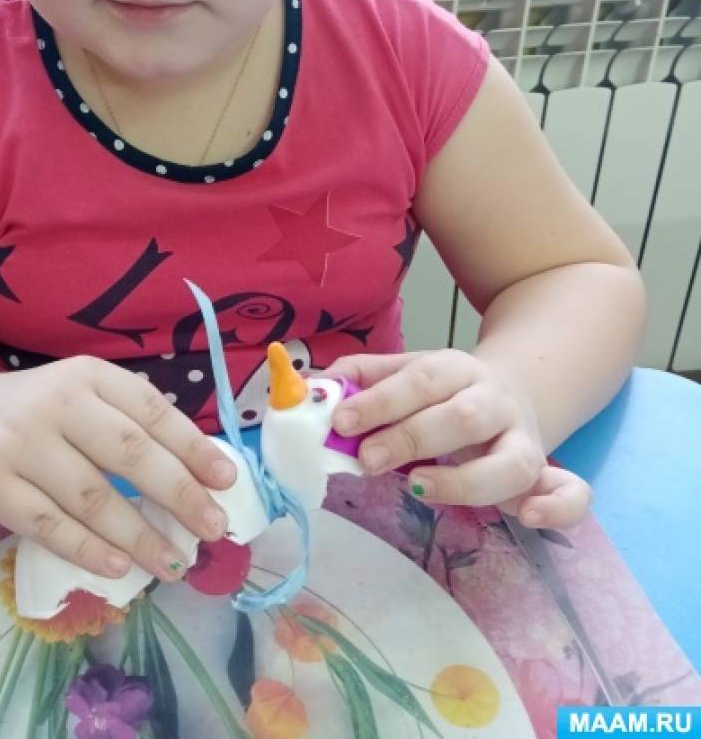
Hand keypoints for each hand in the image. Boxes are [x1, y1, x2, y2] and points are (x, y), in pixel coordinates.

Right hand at [0, 357, 236, 580]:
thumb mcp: (84, 397)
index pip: (151, 410)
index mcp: (88, 375)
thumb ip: (132, 422)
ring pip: (91, 497)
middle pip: (129, 453)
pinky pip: (48, 526)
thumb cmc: (40, 415)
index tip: (226, 480)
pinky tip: (119, 568)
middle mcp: (55, 403)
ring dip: (138, 536)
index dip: (192, 446)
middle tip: (212, 528)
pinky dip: (88, 550)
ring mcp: (19, 445)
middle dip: (178, 494)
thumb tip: (202, 471)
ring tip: (174, 562)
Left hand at [327, 349, 590, 528]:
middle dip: (413, 437)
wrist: (517, 387)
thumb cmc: (444, 391)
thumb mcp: (406, 373)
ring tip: (418, 489)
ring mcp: (525, 440)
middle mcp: (495, 401)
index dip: (380, 401)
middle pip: (462, 417)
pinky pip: (571, 491)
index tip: (340, 422)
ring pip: (513, 461)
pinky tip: (527, 519)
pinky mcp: (546, 475)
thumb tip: (318, 386)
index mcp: (456, 370)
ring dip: (466, 479)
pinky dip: (558, 507)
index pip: (419, 381)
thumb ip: (364, 378)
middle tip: (367, 459)